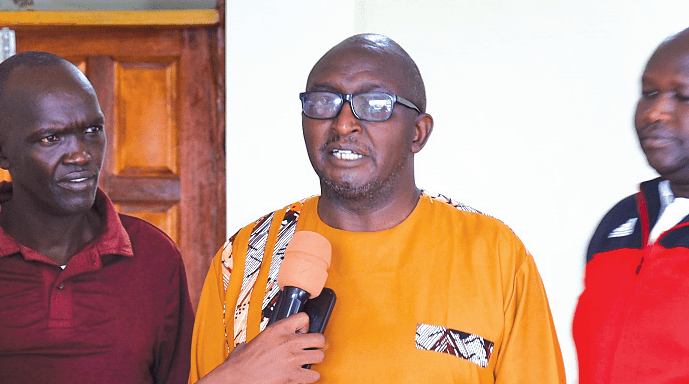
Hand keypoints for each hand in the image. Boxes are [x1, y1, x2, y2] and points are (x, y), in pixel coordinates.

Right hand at [198, 312, 326, 383]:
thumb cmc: (241, 363)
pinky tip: (303, 375)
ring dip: (315, 360)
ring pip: (320, 356)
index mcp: (278, 329)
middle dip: (318, 343)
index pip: (304, 317)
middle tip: (313, 347)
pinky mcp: (294, 376)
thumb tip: (265, 340)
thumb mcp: (253, 340)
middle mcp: (288, 342)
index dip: (305, 325)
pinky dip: (310, 377)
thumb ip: (265, 337)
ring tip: (308, 361)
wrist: (237, 378)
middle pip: (319, 338)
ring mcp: (293, 359)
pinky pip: (314, 375)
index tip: (303, 331)